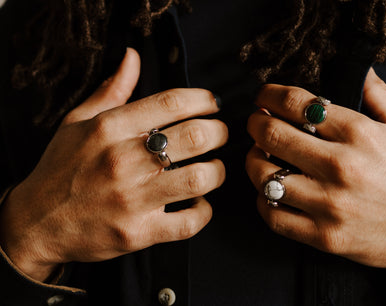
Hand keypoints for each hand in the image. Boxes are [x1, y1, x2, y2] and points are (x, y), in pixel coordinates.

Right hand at [0, 48, 226, 280]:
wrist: (36, 223)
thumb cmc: (61, 168)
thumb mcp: (77, 122)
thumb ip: (111, 90)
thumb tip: (133, 57)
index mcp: (109, 128)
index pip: (172, 102)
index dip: (203, 99)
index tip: (213, 103)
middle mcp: (122, 161)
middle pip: (194, 136)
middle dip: (219, 132)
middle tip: (219, 134)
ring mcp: (131, 200)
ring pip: (198, 179)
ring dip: (217, 172)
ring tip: (213, 168)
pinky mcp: (137, 234)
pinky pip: (188, 223)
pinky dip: (203, 212)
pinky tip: (199, 202)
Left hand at [246, 69, 385, 275]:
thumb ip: (378, 96)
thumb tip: (358, 70)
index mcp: (359, 134)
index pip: (298, 104)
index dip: (270, 95)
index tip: (264, 97)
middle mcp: (340, 167)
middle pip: (272, 135)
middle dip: (255, 123)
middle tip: (256, 122)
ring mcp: (329, 205)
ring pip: (264, 177)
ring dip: (253, 161)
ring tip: (259, 155)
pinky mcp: (323, 236)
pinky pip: (273, 217)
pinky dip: (263, 201)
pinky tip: (270, 191)